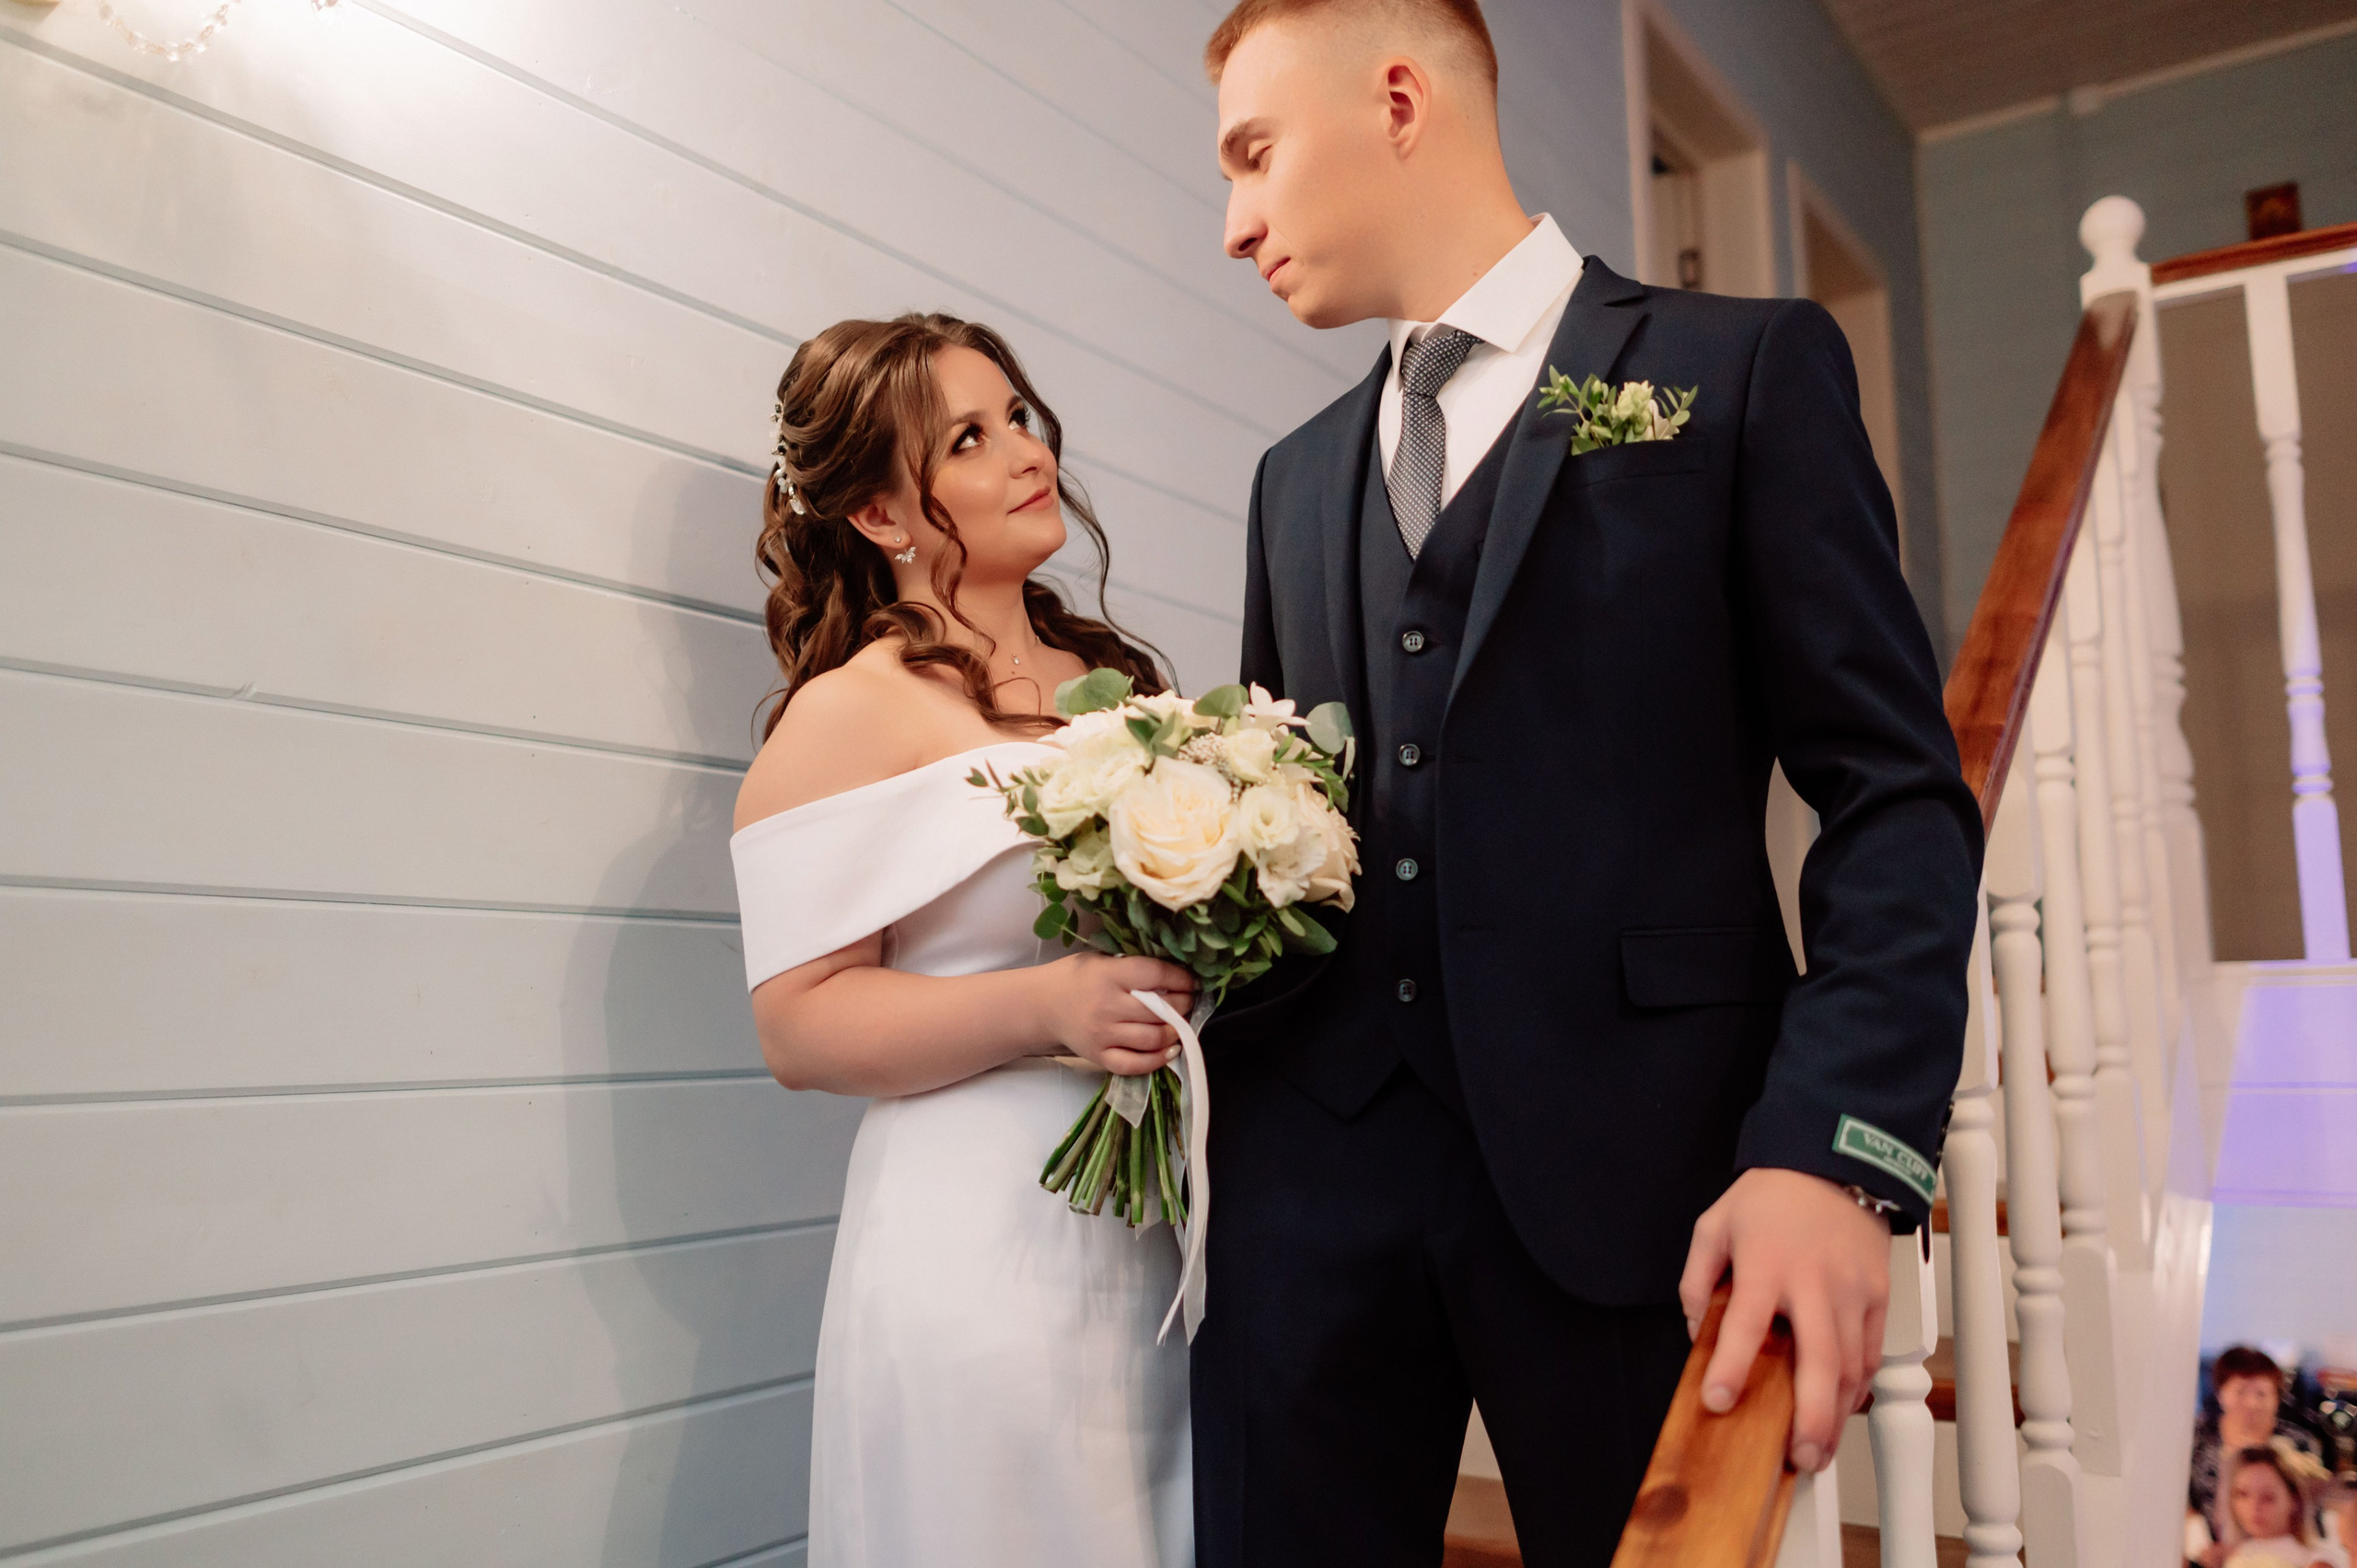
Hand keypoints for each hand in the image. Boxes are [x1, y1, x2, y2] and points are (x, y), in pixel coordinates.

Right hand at [1040, 953, 1196, 1074]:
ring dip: (1175, 1032)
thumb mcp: (1101, 960)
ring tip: (1179, 1024)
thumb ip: (1132, 966)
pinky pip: (1134, 1064)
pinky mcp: (1099, 1056)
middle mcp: (1107, 1005)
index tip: (1192, 981)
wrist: (1042, 1005)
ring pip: (1152, 1038)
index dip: (1181, 979)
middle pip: (1159, 1010)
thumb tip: (1174, 975)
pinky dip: (1157, 1060)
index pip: (1155, 975)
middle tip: (1188, 1002)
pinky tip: (1169, 1050)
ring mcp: (1103, 1034)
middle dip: (1183, 1006)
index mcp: (1108, 974)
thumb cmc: (1076, 977)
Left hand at [1678, 1167, 1889, 1472]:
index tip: (1718, 1401)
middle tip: (1799, 1455)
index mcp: (1766, 1265)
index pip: (1745, 1326)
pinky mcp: (1879, 1294)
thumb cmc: (1772, 1196)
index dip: (1731, 1368)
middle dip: (1811, 1417)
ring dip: (1837, 1414)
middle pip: (1819, 1361)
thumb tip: (1699, 1333)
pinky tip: (1842, 1407)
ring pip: (1851, 1366)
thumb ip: (1698, 1281)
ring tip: (1819, 1448)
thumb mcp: (1714, 1226)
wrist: (1831, 1162)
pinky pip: (1871, 1351)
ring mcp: (1853, 1291)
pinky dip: (1859, 1386)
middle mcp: (1813, 1282)